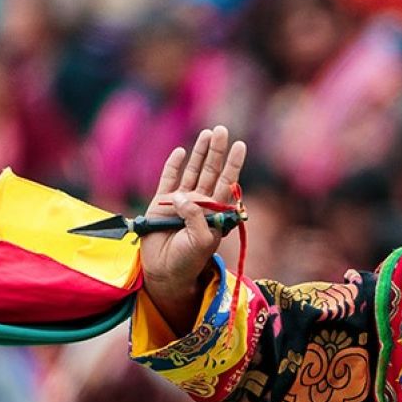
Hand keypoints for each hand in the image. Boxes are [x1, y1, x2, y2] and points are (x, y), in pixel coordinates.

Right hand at [141, 125, 246, 334]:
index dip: (233, 164)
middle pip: (211, 171)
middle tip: (222, 130)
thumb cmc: (188, 260)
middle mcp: (200, 203)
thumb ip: (196, 216)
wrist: (164, 272)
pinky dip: (174, 165)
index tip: (240, 145)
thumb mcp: (201, 240)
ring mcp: (180, 201)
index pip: (227, 182)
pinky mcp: (160, 202)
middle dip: (216, 151)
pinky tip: (181, 152)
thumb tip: (183, 196)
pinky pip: (168, 179)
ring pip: (192, 171)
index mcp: (214, 212)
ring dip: (200, 153)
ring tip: (207, 133)